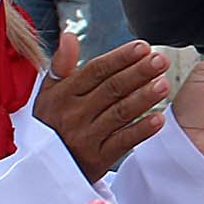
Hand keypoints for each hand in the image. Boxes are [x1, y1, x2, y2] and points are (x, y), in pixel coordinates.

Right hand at [31, 34, 168, 182]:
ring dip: (144, 98)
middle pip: (111, 89)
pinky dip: (141, 131)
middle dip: (138, 72)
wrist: (38, 169)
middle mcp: (74, 114)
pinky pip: (122, 142)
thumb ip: (61, 64)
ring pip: (119, 113)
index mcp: (63, 94)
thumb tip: (69, 35)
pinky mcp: (97, 159)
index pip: (95, 71)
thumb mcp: (47, 93)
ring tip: (164, 84)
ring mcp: (86, 137)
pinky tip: (159, 119)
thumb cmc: (49, 123)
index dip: (120, 58)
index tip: (143, 46)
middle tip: (161, 60)